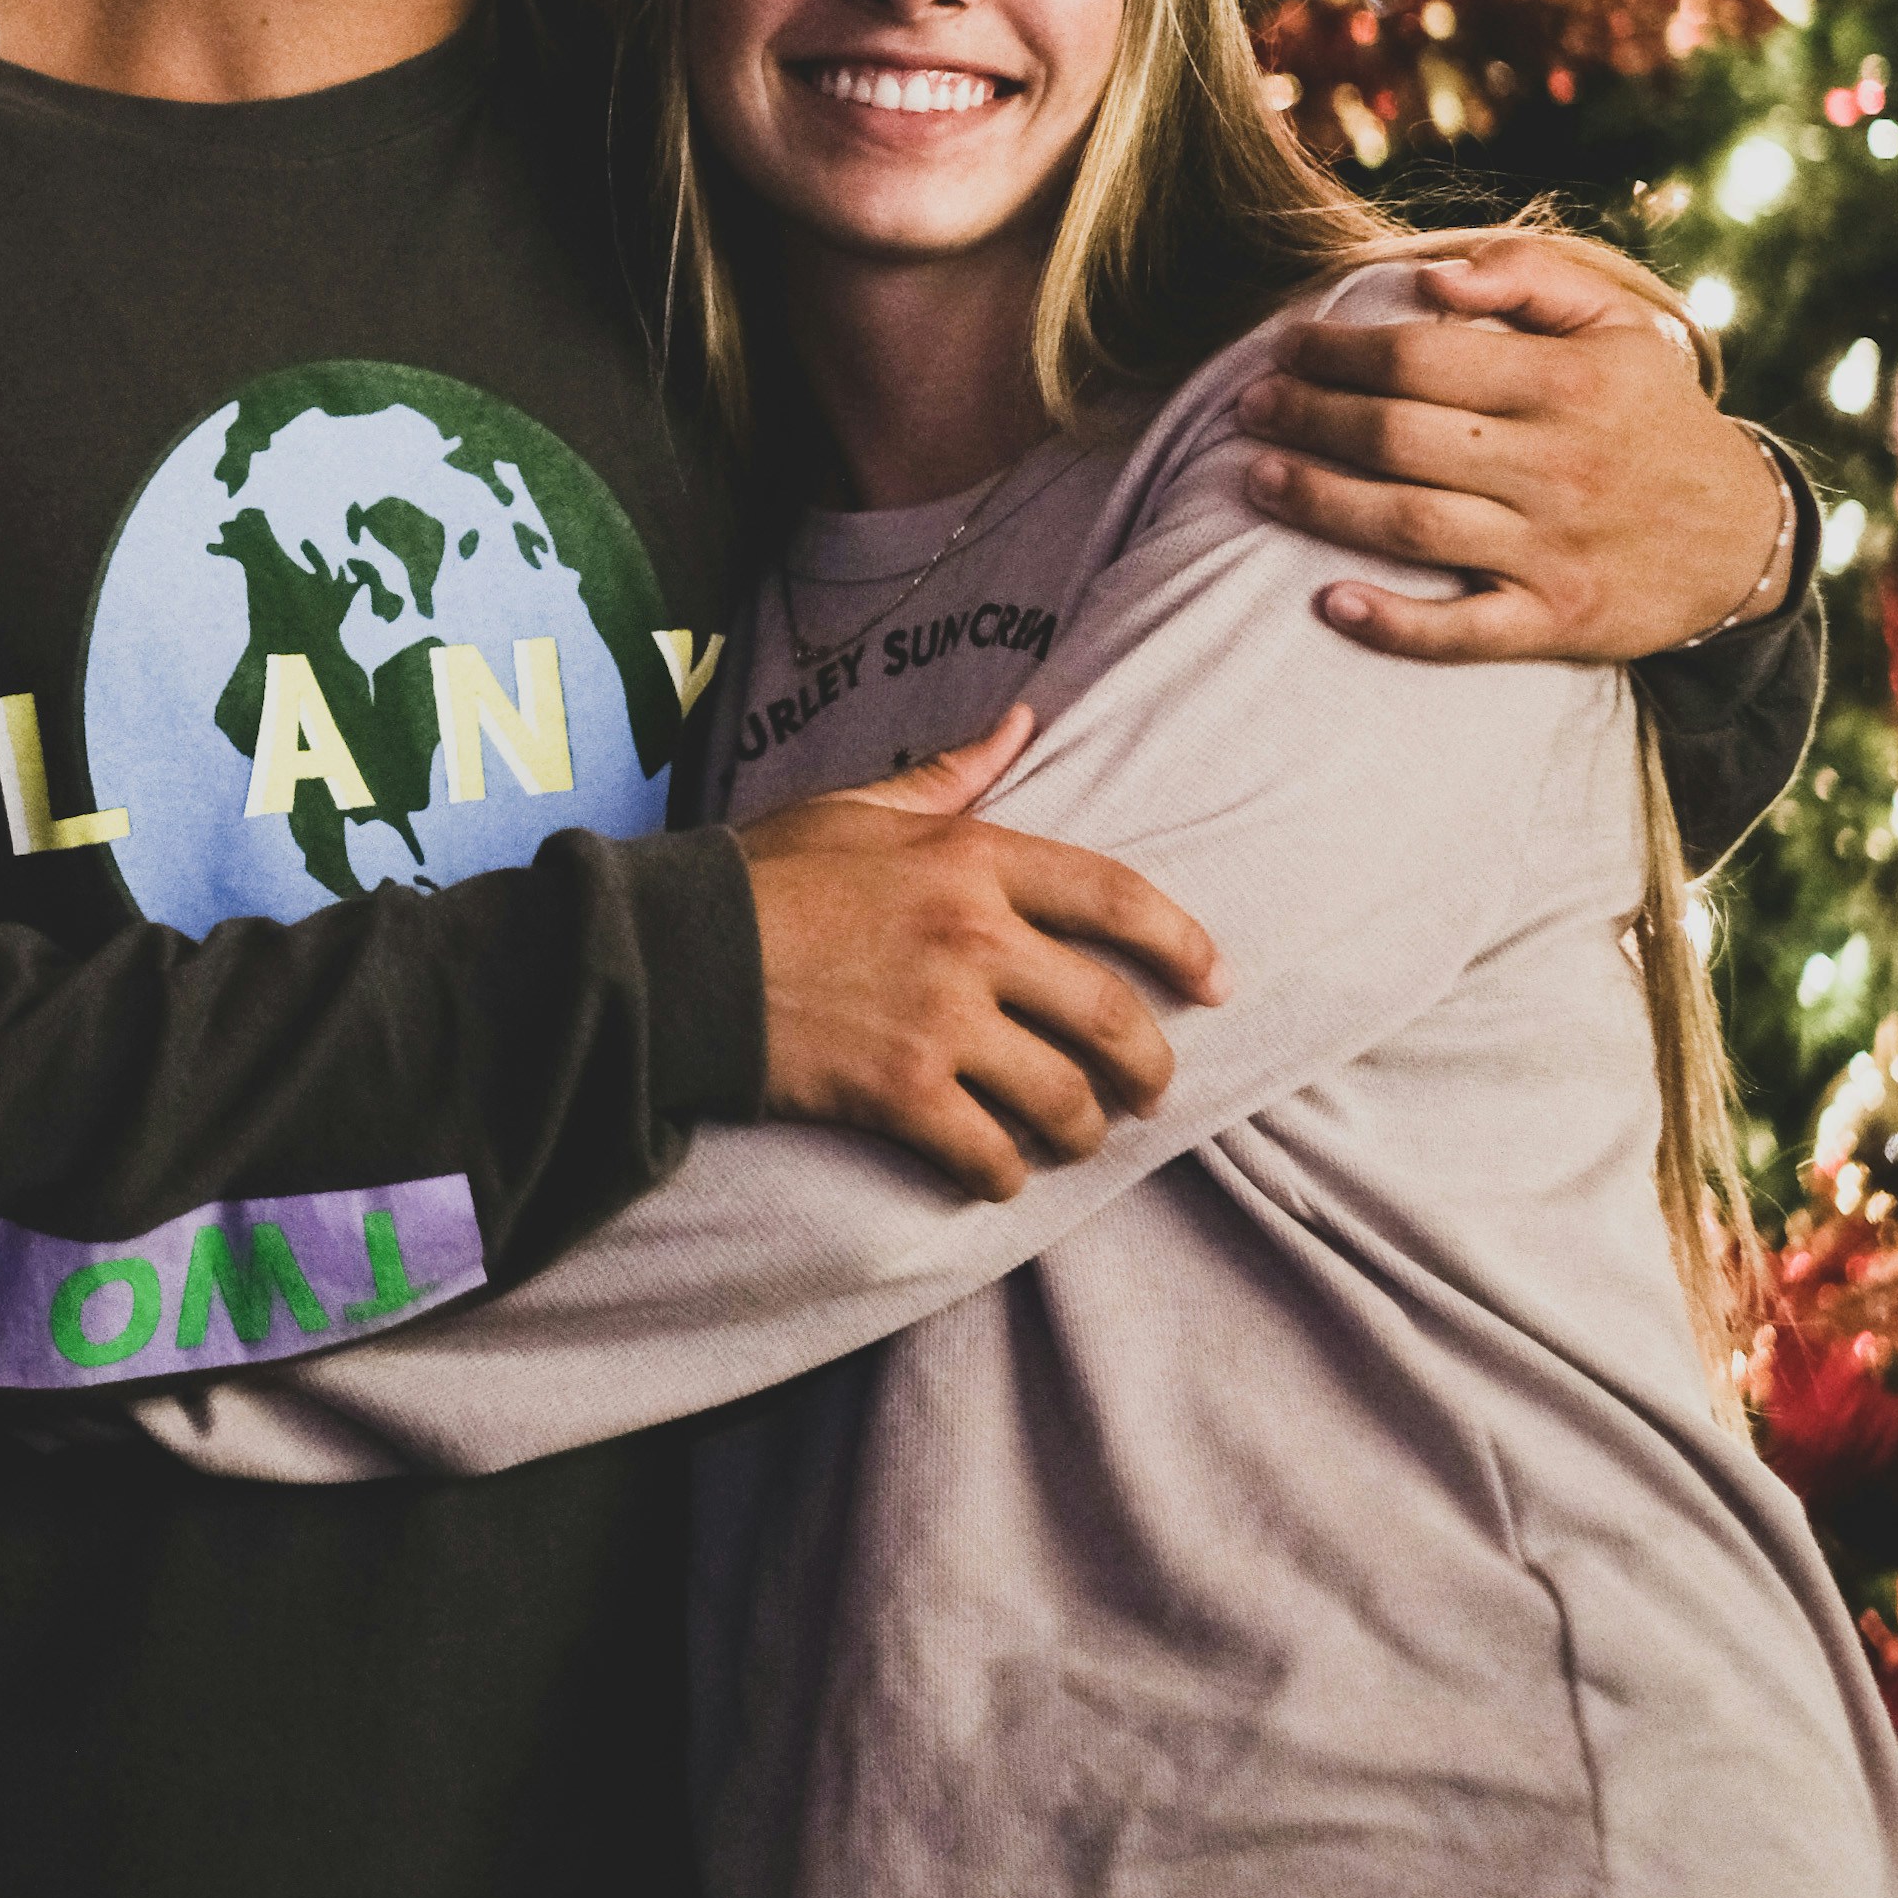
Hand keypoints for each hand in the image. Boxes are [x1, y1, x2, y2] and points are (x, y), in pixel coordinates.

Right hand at [736, 707, 1227, 1203]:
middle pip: (1112, 1016)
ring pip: (1065, 1098)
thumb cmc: (768, 874)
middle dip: (1150, 1066)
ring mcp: (942, 1021)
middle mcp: (974, 939)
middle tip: (1153, 1091)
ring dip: (1084, 1131)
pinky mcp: (902, 1093)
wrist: (679, 955)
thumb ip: (951, 774)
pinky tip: (1001, 1174)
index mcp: (972, 859)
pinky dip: (1008, 1175)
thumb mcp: (860, 807)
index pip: (1116, 897)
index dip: (1184, 943)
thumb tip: (1021, 721)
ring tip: (1078, 1139)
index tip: (1218, 981)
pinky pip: (992, 1154)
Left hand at [1235, 232, 1793, 664]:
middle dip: (1309, 418)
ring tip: (1257, 479)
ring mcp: (1556, 549)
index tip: (1284, 346)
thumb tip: (1432, 279)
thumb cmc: (1653, 415)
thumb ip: (1527, 275)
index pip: (1421, 358)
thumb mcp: (1617, 323)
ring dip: (1322, 503)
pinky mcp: (1560, 622)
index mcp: (1566, 382)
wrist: (1747, 537)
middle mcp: (1558, 464)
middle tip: (1248, 407)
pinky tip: (1328, 603)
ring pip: (1414, 525)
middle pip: (1399, 437)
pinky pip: (1464, 631)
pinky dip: (1393, 622)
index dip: (1338, 351)